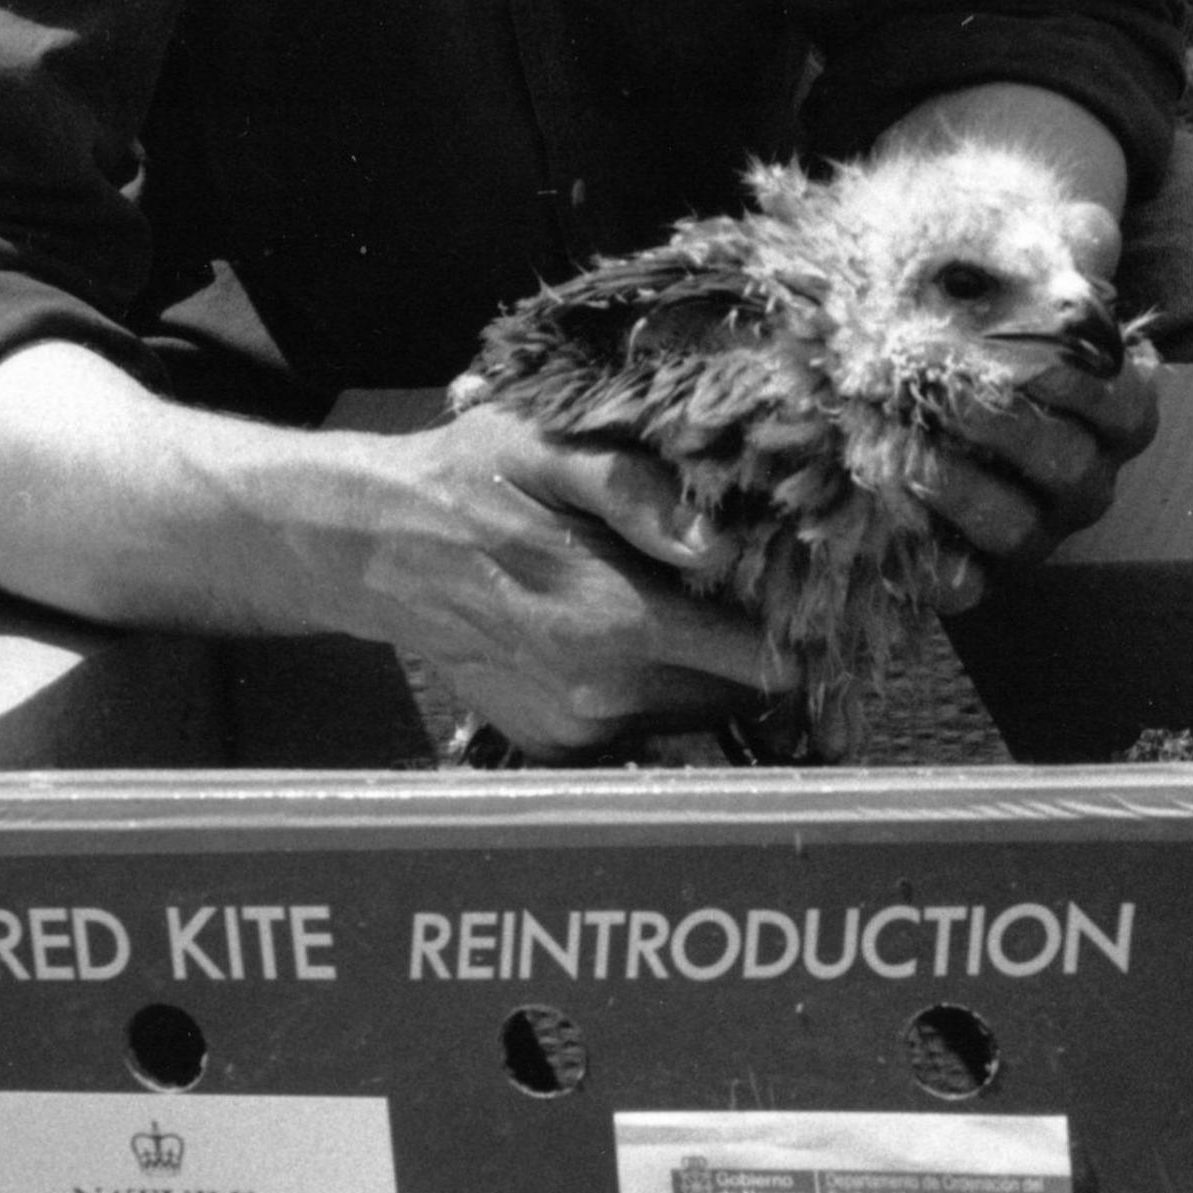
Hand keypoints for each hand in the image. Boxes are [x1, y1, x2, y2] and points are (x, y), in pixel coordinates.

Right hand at [352, 406, 792, 760]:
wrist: (381, 549)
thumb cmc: (472, 481)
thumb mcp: (549, 448)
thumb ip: (636, 491)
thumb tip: (720, 544)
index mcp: (620, 623)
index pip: (760, 666)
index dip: (798, 639)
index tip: (811, 608)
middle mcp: (605, 695)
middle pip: (735, 696)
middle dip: (750, 652)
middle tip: (741, 594)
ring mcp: (576, 730)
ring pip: (692, 714)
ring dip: (700, 672)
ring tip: (669, 606)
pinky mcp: (554, 745)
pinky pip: (639, 726)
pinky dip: (647, 690)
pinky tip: (616, 638)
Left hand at [875, 85, 1159, 612]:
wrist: (922, 357)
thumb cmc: (992, 303)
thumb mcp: (1030, 260)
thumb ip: (1064, 244)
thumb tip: (1084, 236)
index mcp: (1118, 413)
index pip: (1125, 408)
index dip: (1074, 380)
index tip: (1013, 344)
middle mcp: (1085, 479)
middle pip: (1066, 466)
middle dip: (998, 421)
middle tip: (929, 379)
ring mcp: (1033, 530)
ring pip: (1014, 529)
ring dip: (955, 486)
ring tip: (895, 443)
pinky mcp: (975, 569)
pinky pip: (960, 586)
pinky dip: (922, 564)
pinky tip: (882, 515)